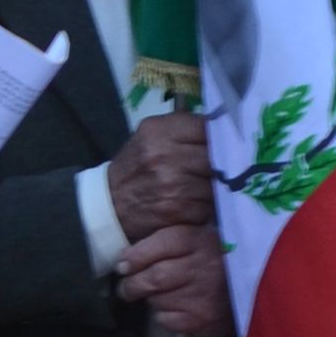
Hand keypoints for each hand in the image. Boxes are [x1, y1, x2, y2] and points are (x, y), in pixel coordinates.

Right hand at [108, 113, 215, 239]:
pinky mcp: (180, 210)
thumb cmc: (136, 168)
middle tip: (221, 167)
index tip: (225, 142)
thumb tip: (223, 128)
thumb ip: (183, 131)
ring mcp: (174, 184)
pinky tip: (195, 203)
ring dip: (216, 187)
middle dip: (222, 163)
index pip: (207, 127)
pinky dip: (207, 206)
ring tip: (204, 186)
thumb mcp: (151, 138)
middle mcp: (166, 155)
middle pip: (216, 156)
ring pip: (217, 183)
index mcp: (159, 131)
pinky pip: (210, 205)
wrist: (110, 206)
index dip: (221, 135)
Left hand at [116, 220, 230, 336]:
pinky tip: (176, 308)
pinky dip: (163, 315)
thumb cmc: (218, 261)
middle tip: (127, 289)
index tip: (122, 266)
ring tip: (162, 295)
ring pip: (158, 300)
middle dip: (132, 285)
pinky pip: (167, 320)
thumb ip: (165, 243)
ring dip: (153, 299)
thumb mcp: (198, 239)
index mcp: (202, 240)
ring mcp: (205, 296)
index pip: (161, 244)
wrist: (257, 289)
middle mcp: (204, 267)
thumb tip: (124, 261)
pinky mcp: (205, 320)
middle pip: (154, 277)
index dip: (135, 257)